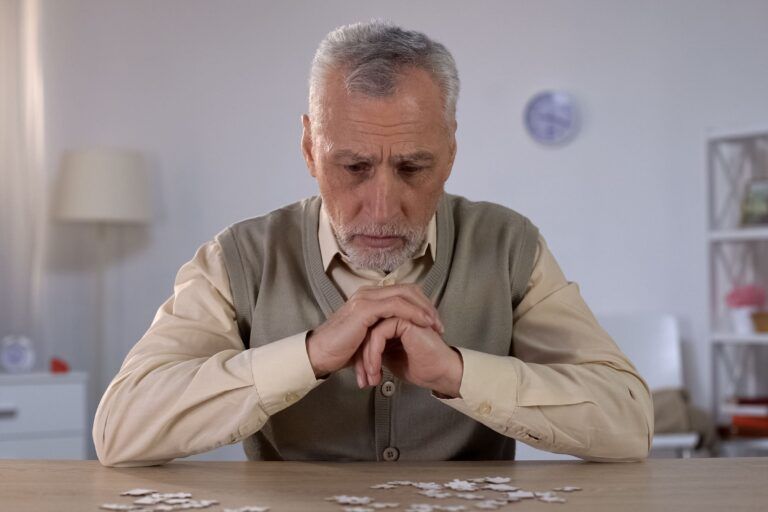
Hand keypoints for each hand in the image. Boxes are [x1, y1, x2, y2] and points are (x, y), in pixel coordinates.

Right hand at [306, 284, 443, 377]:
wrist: (320, 355)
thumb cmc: (340, 350)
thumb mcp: (367, 337)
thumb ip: (381, 331)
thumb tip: (399, 336)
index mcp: (370, 297)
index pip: (403, 292)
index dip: (422, 305)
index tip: (434, 324)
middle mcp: (368, 293)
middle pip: (408, 289)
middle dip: (427, 306)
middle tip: (440, 324)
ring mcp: (366, 298)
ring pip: (404, 295)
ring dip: (424, 310)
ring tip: (435, 325)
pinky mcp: (365, 308)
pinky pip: (396, 305)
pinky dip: (413, 313)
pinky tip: (423, 324)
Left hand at [360, 317, 463, 397]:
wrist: (438, 373)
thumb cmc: (419, 368)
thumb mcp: (389, 358)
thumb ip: (376, 348)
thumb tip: (358, 352)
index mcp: (393, 320)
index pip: (366, 334)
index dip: (362, 357)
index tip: (363, 378)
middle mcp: (396, 315)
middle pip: (366, 332)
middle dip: (361, 359)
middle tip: (364, 380)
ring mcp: (400, 314)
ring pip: (370, 333)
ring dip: (367, 359)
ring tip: (371, 377)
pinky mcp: (404, 319)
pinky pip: (379, 333)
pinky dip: (374, 353)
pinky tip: (376, 369)